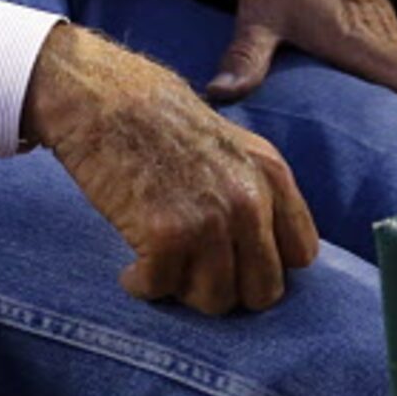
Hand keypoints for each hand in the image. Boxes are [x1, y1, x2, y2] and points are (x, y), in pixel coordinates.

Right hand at [21, 23, 317, 314]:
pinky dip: (141, 285)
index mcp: (270, 173)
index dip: (263, 264)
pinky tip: (130, 270)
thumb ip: (253, 187)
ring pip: (214, 300)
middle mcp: (250, 200)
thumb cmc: (151, 115)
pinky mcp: (166, 235)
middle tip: (190, 272)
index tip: (231, 260)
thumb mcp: (227, 141)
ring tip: (158, 268)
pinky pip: (161, 289)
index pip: (300, 255)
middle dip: (226, 288)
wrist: (96, 95)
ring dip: (182, 291)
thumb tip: (258, 248)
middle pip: (262, 291)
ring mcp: (210, 220)